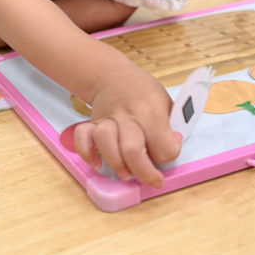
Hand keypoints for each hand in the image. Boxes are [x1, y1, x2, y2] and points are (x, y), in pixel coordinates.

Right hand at [72, 65, 181, 187]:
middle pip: (132, 151)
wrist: (113, 74)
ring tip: (126, 172)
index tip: (169, 149)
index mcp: (152, 112)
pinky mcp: (93, 123)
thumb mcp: (166, 101)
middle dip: (144, 173)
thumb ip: (170, 124)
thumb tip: (171, 145)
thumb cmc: (144, 91)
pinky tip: (97, 163)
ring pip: (106, 144)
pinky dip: (87, 153)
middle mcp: (129, 116)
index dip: (169, 154)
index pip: (164, 147)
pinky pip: (83, 139)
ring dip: (116, 164)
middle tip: (152, 180)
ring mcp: (108, 119)